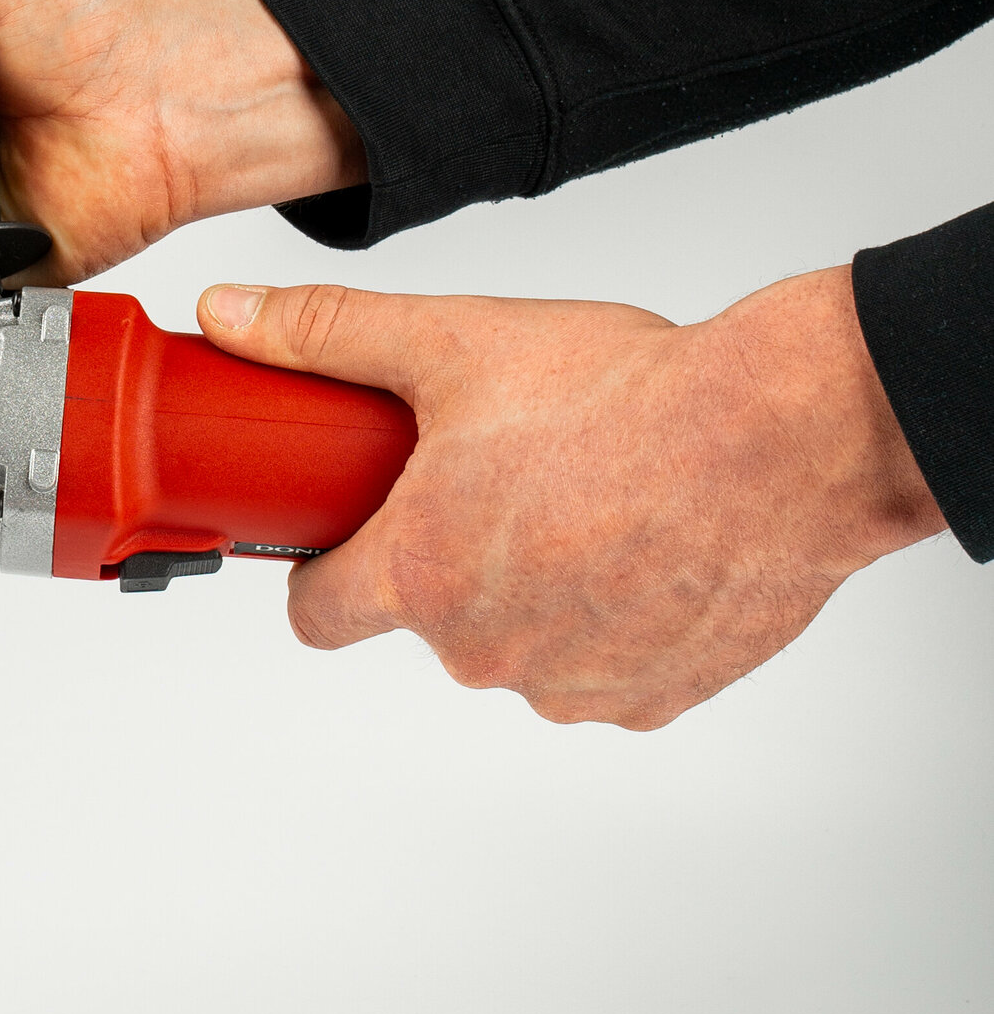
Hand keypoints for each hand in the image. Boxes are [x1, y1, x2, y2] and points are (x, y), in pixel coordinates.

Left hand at [197, 266, 944, 727]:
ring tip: (584, 500)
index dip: (322, 571)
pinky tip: (643, 548)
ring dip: (533, 591)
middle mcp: (486, 649)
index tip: (347, 535)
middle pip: (429, 618)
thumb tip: (232, 315)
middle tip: (501, 477)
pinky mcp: (652, 698)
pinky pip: (601, 668)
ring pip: (517, 645)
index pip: (318, 616)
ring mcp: (572, 684)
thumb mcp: (451, 342)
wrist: (782, 439)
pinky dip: (611, 621)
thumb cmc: (628, 398)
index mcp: (422, 573)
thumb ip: (326, 334)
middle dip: (449, 557)